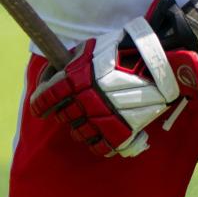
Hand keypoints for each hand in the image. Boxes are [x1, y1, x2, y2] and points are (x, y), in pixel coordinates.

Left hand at [29, 0, 197, 157]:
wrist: (158, 61)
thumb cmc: (122, 50)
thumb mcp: (90, 49)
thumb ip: (71, 62)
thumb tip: (54, 75)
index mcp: (76, 77)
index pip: (46, 97)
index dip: (40, 104)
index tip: (39, 108)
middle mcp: (86, 99)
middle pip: (63, 115)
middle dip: (65, 111)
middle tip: (71, 107)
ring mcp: (103, 117)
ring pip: (79, 133)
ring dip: (79, 128)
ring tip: (87, 121)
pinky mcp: (120, 131)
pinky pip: (100, 147)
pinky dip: (98, 144)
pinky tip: (100, 137)